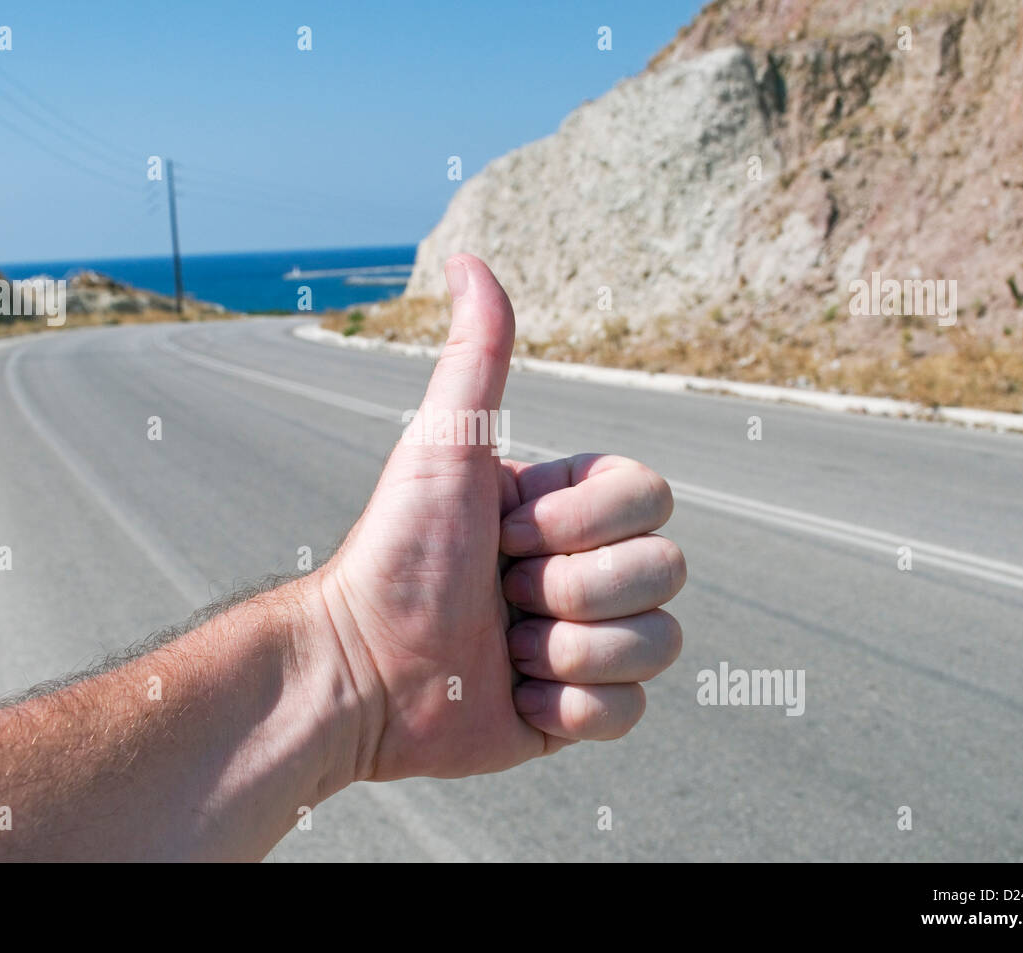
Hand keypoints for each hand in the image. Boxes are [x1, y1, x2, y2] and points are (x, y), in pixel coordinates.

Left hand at [314, 254, 685, 781]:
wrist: (357, 670)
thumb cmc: (396, 552)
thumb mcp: (442, 448)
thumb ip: (475, 358)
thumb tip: (468, 257)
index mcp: (570, 507)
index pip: (653, 500)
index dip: (581, 524)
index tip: (502, 531)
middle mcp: (588, 568)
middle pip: (665, 572)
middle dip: (569, 589)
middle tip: (498, 593)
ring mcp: (588, 641)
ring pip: (657, 644)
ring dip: (566, 650)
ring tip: (500, 645)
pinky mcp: (578, 712)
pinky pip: (630, 711)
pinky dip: (567, 707)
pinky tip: (511, 695)